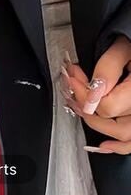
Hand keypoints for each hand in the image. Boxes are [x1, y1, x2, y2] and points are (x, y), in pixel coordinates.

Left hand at [62, 37, 130, 153]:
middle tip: (71, 84)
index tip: (71, 76)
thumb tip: (93, 91)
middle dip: (83, 102)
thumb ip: (108, 67)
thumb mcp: (123, 47)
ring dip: (96, 123)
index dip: (83, 93)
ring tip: (78, 106)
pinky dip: (119, 147)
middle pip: (109, 118)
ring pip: (122, 134)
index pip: (106, 105)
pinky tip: (103, 144)